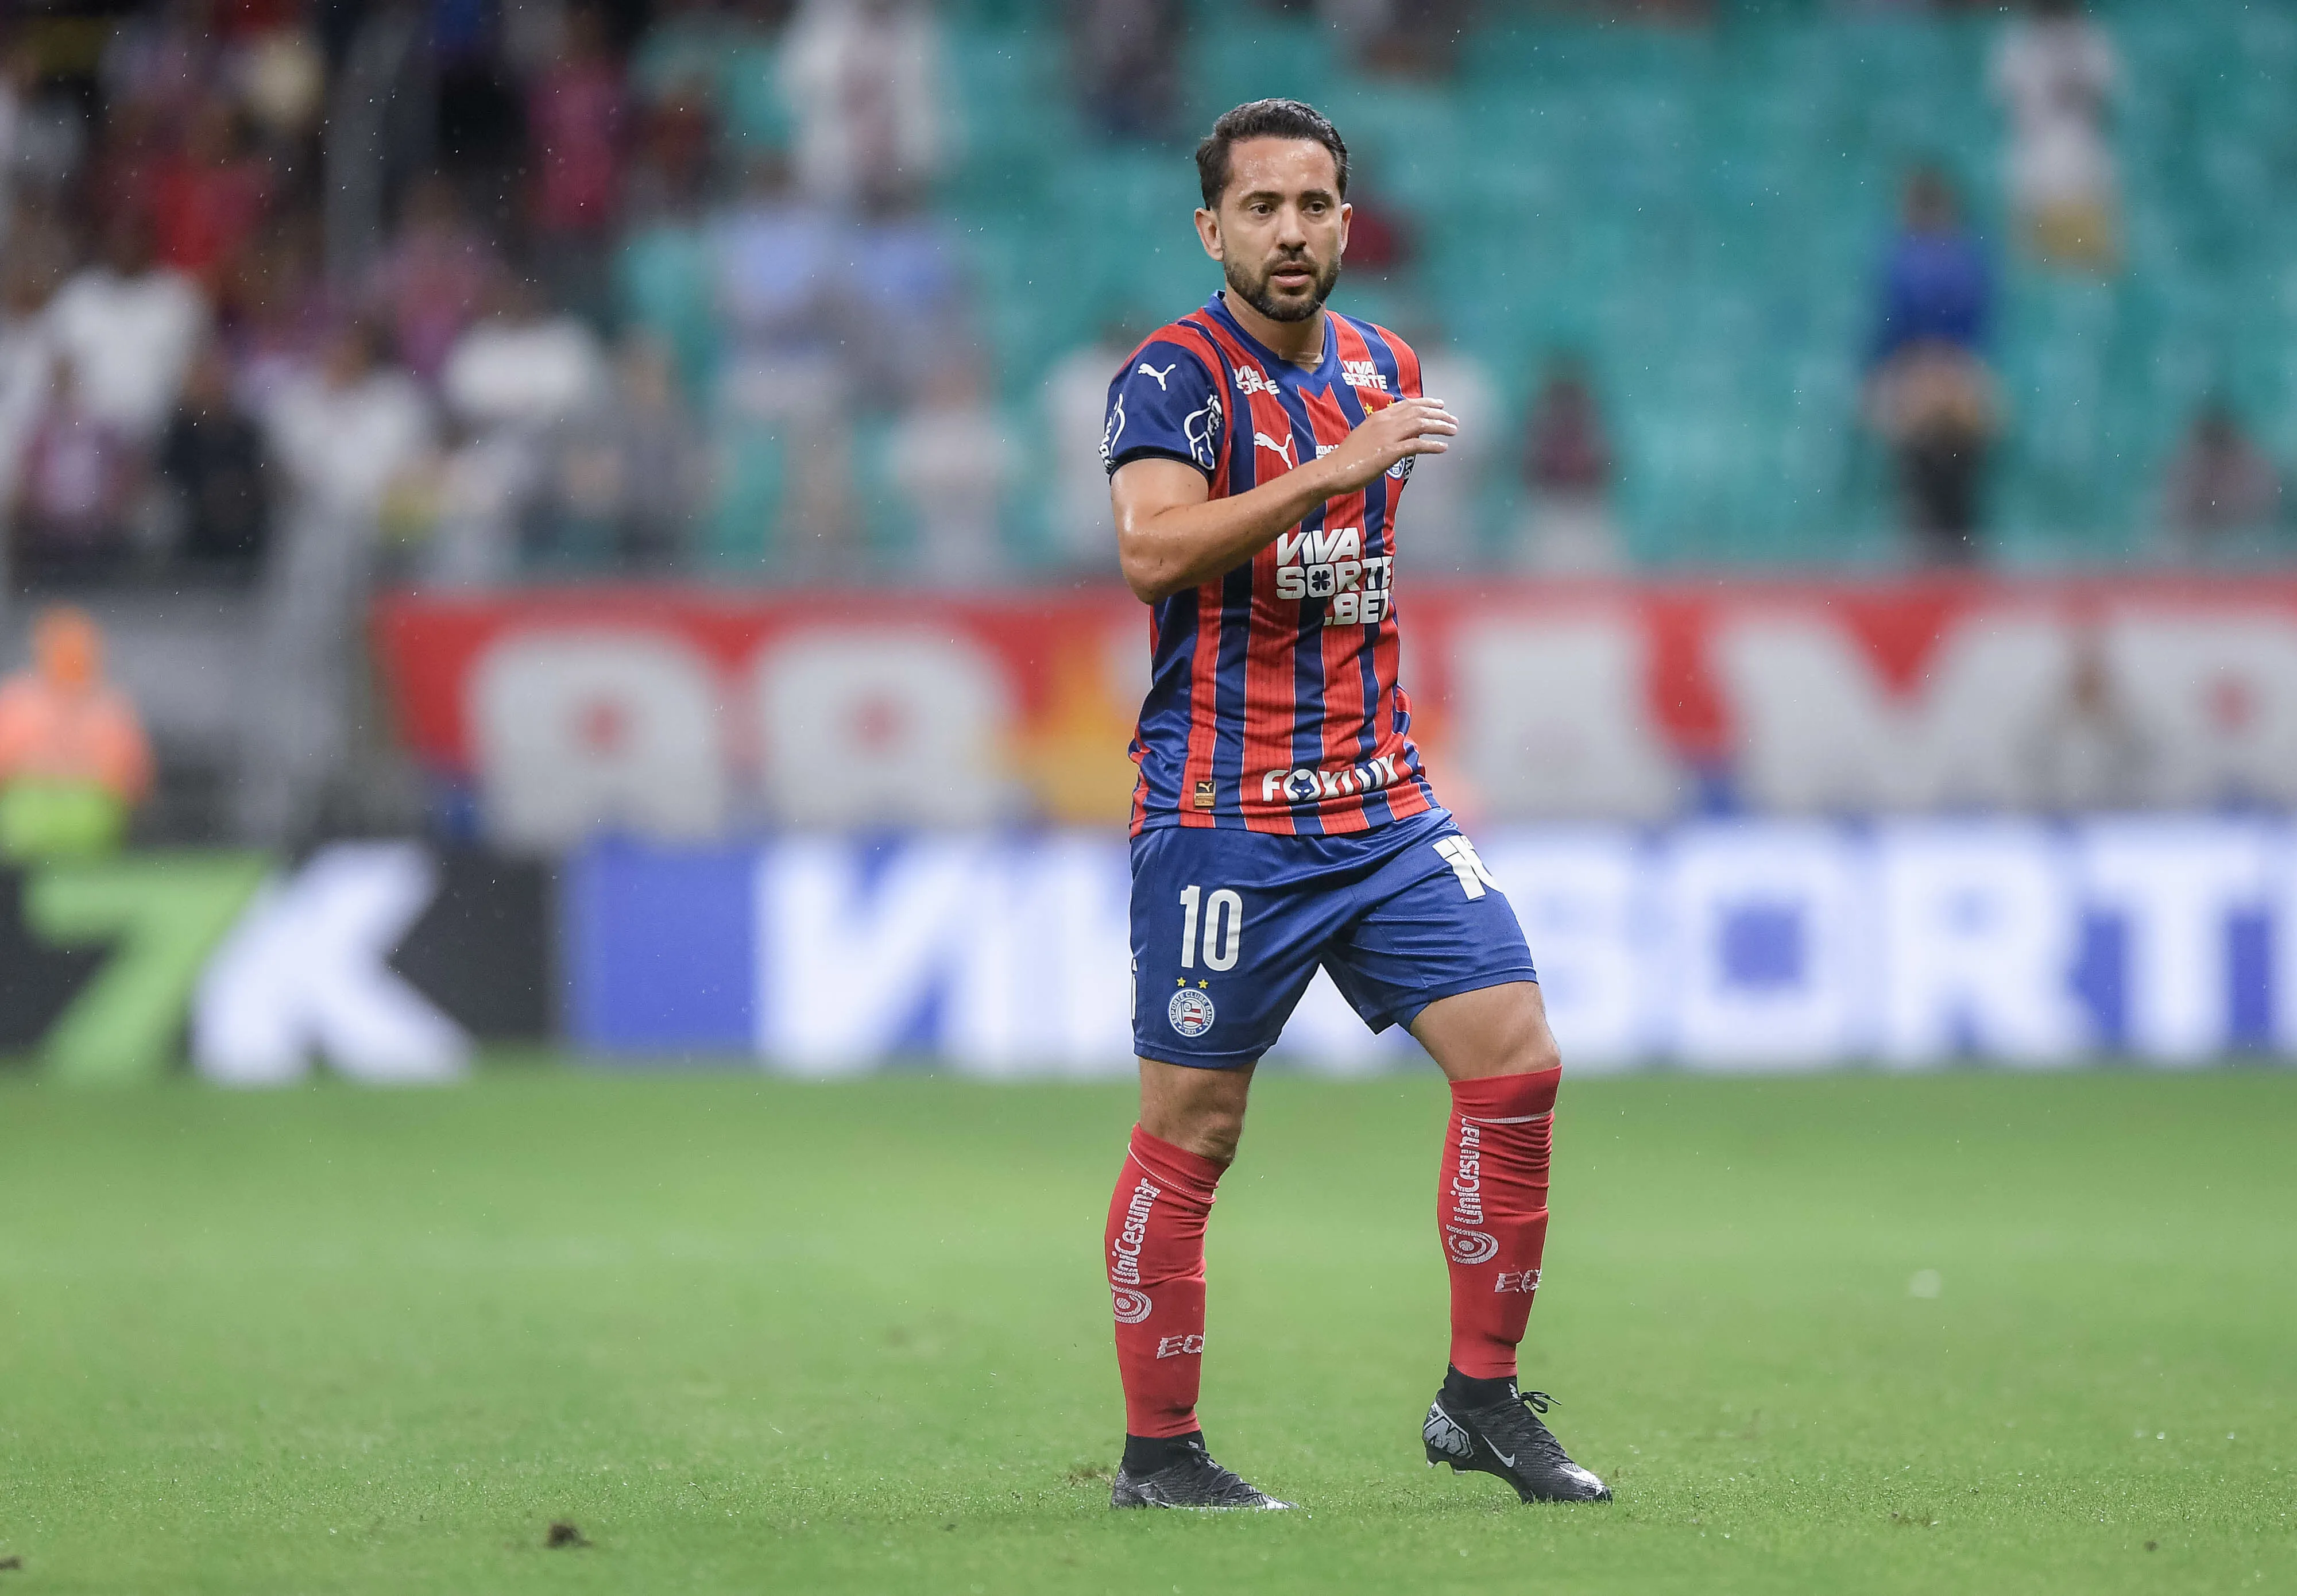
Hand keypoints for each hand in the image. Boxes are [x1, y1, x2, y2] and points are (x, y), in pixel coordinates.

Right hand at [1317, 396, 1457, 492]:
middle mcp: (1385, 422)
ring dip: (1440, 427)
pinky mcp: (1389, 452)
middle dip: (1439, 414)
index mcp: (1378, 417)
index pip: (1407, 404)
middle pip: (1418, 412)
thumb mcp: (1365, 436)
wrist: (1333, 470)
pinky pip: (1416, 445)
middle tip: (1453, 419)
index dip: (1426, 403)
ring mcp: (1388, 436)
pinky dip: (1432, 445)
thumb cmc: (1347, 458)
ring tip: (1453, 430)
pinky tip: (1442, 447)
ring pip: (1420, 425)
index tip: (1440, 405)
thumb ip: (1381, 432)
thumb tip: (1397, 434)